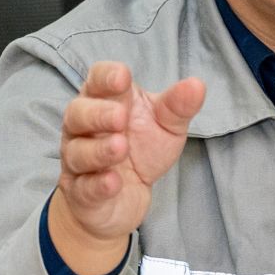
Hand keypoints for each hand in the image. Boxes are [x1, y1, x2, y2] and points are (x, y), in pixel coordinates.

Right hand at [48, 61, 203, 274]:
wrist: (127, 197)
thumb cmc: (142, 149)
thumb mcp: (166, 125)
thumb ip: (177, 106)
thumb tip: (197, 85)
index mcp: (104, 100)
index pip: (96, 79)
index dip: (106, 77)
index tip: (123, 78)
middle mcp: (84, 128)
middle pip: (78, 113)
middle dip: (97, 114)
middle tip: (120, 117)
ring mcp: (78, 160)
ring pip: (77, 151)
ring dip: (98, 150)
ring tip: (121, 147)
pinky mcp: (81, 192)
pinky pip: (83, 187)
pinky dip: (97, 184)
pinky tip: (113, 182)